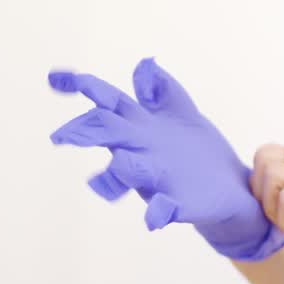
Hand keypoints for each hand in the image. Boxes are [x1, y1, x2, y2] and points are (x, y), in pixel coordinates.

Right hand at [47, 57, 283, 261]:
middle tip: (62, 136)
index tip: (54, 77)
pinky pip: (163, 210)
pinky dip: (157, 213)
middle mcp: (140, 151)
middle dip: (88, 131)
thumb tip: (144, 65)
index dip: (83, 86)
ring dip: (123, 168)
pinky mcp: (178, 205)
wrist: (228, 188)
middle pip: (110, 135)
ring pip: (131, 172)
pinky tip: (154, 218)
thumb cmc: (194, 149)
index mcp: (140, 126)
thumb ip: (163, 91)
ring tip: (121, 163)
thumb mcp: (182, 114)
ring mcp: (156, 179)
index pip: (107, 101)